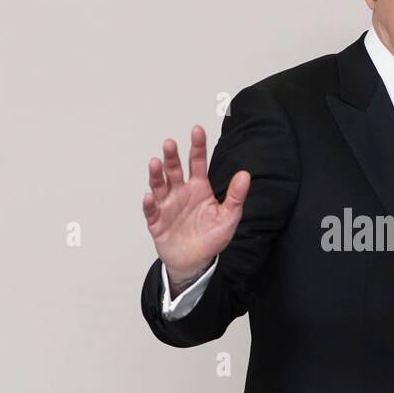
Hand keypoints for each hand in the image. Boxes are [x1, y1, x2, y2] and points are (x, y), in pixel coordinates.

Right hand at [143, 125, 249, 283]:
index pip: (197, 163)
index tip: (197, 130)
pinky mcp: (156, 222)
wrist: (195, 262)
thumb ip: (236, 196)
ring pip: (159, 186)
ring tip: (155, 163)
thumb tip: (245, 174)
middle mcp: (181, 193)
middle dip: (172, 157)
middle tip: (170, 144)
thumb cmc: (211, 238)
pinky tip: (149, 197)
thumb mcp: (228, 217)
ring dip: (156, 174)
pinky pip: (151, 211)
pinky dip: (149, 204)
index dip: (197, 147)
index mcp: (199, 189)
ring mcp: (167, 206)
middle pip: (174, 170)